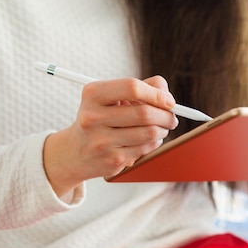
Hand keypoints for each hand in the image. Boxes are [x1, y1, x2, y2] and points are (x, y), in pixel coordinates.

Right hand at [43, 75, 178, 196]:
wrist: (75, 152)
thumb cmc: (100, 117)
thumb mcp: (111, 97)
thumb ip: (141, 87)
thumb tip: (166, 95)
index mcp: (92, 94)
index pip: (132, 87)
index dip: (156, 94)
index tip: (169, 101)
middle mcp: (92, 117)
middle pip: (144, 113)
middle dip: (166, 115)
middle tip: (172, 117)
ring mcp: (101, 141)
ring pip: (149, 133)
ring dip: (163, 129)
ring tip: (161, 127)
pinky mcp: (112, 160)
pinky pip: (146, 148)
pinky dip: (154, 142)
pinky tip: (147, 139)